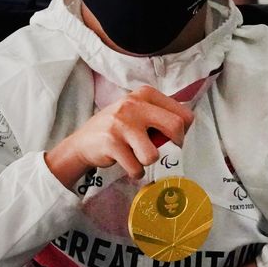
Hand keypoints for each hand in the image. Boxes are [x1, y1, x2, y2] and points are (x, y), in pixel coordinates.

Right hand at [44, 86, 193, 188]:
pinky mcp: (112, 142)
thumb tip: (185, 129)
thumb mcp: (137, 112)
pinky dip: (135, 172)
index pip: (183, 113)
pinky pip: (136, 167)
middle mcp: (134, 104)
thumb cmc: (117, 129)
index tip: (172, 139)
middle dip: (174, 146)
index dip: (183, 131)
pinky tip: (126, 164)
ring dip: (147, 162)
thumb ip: (160, 116)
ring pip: (153, 154)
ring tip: (137, 158)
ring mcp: (122, 123)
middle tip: (163, 150)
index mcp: (145, 94)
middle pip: (175, 126)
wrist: (83, 142)